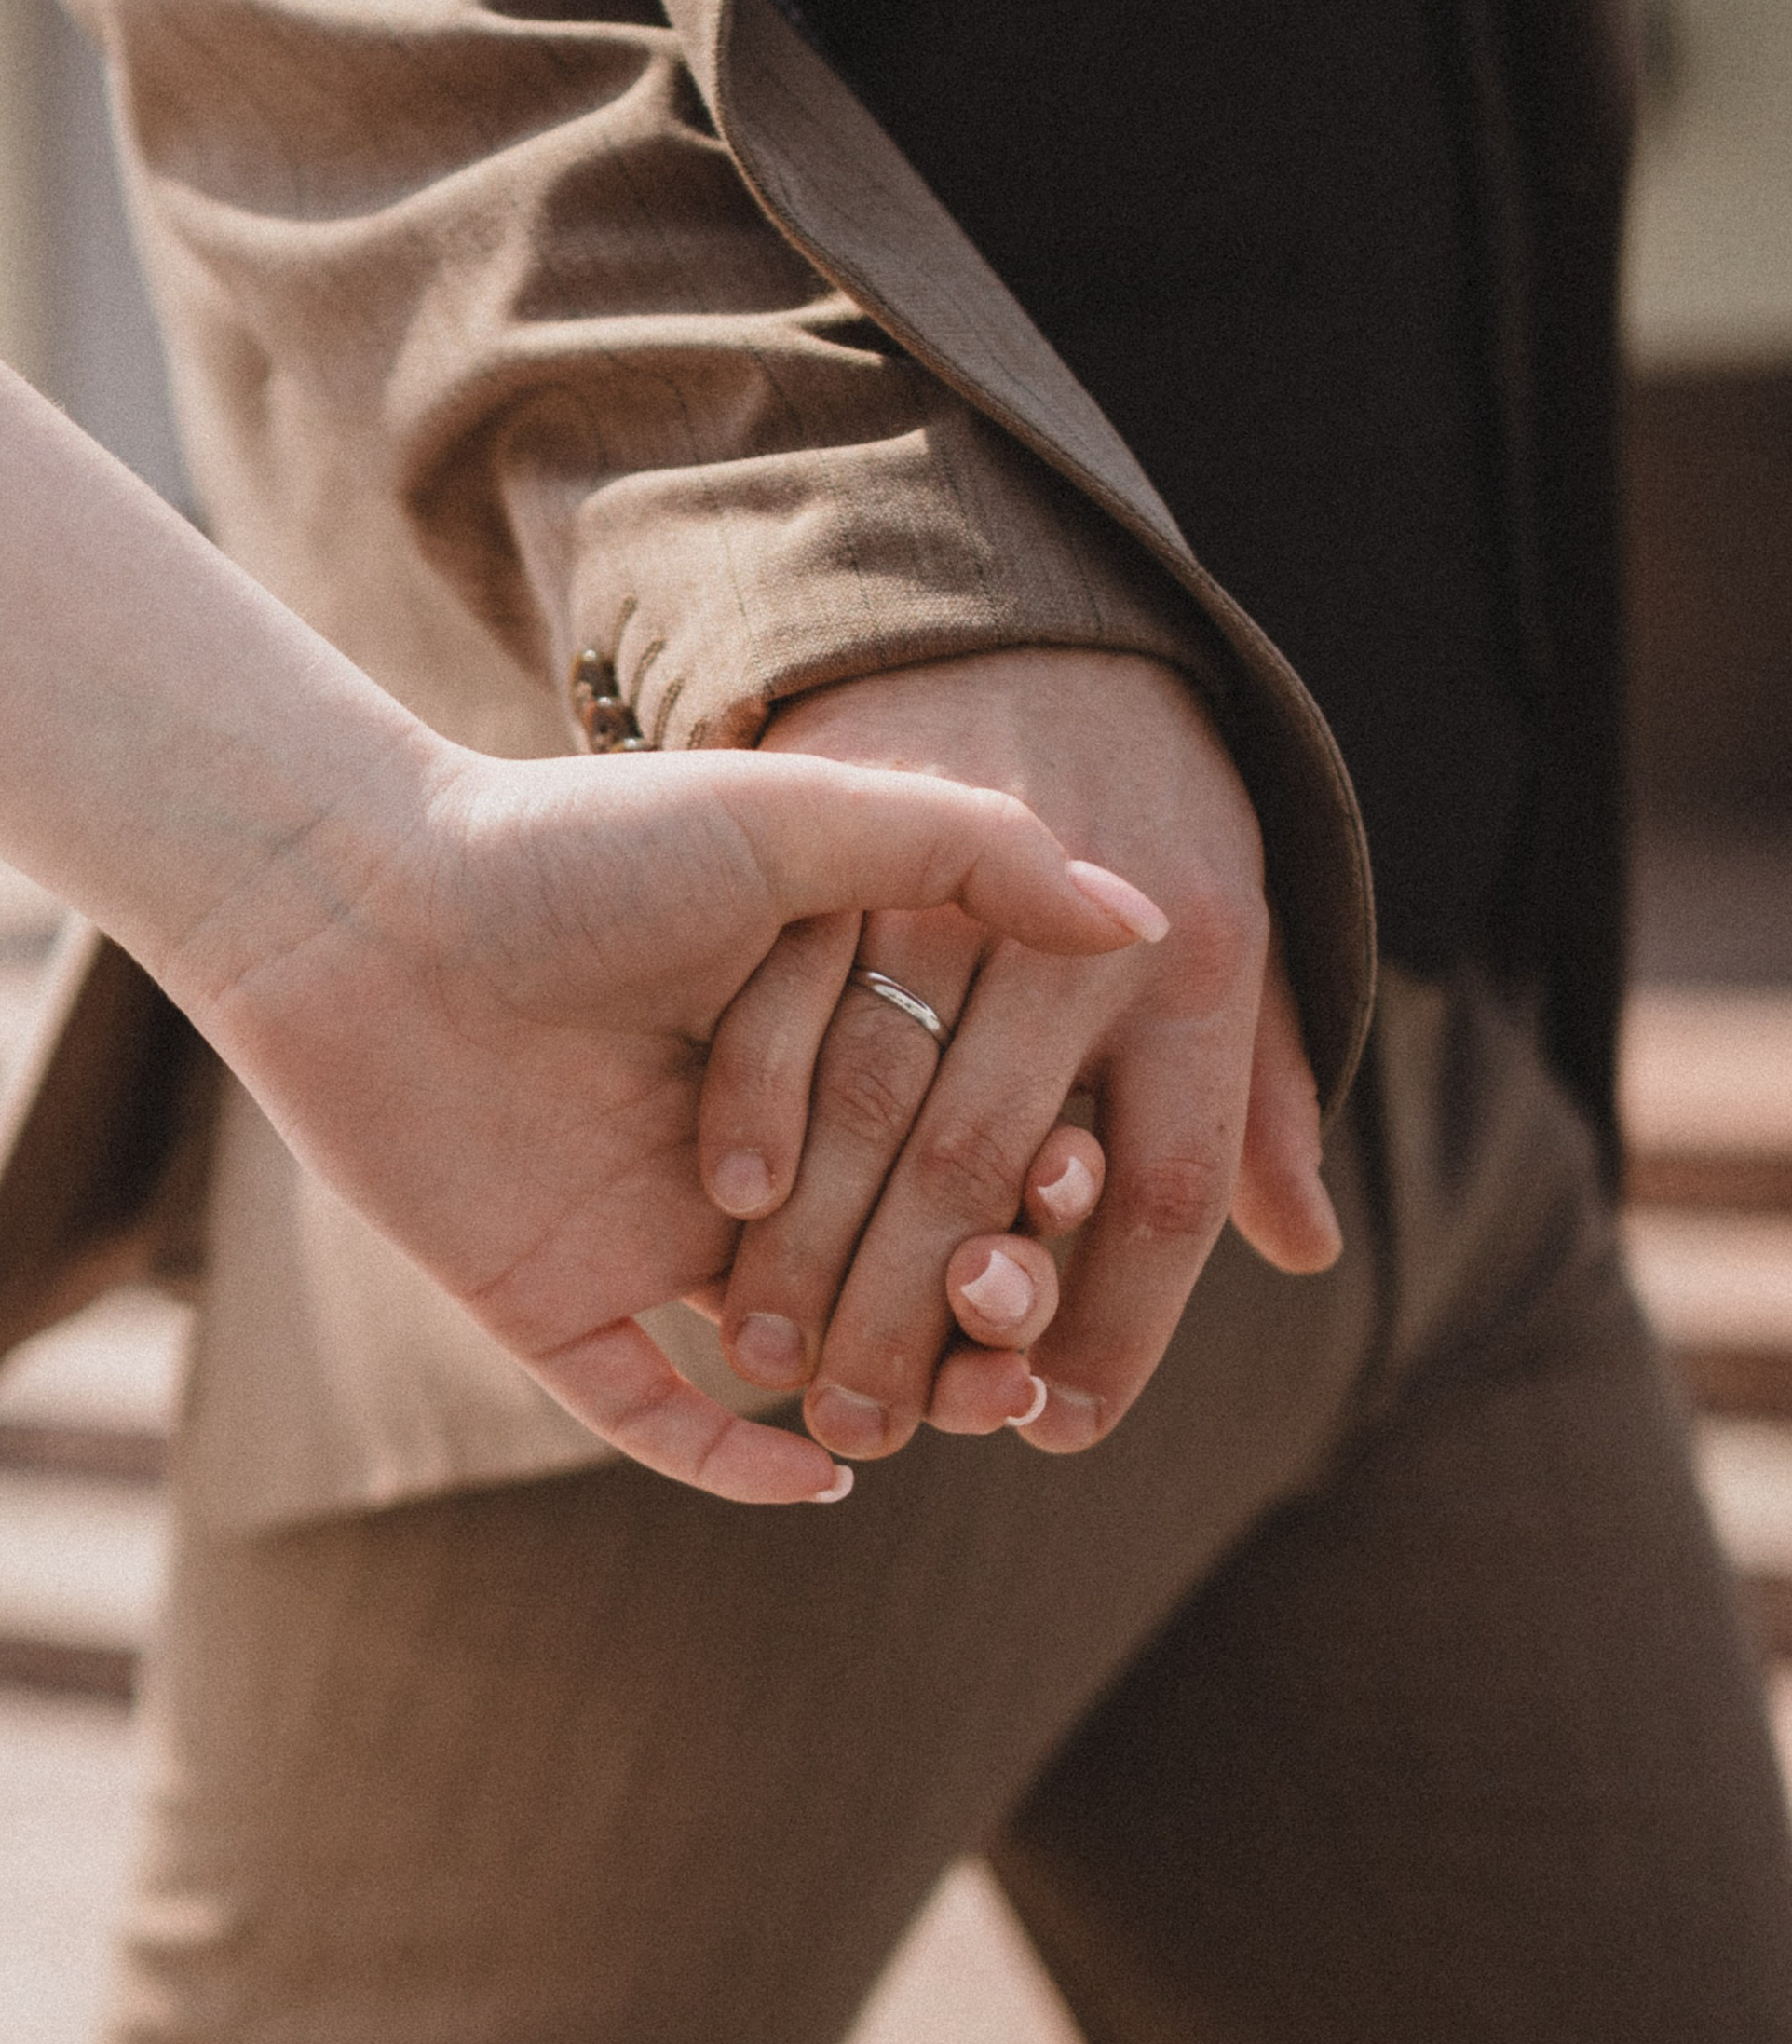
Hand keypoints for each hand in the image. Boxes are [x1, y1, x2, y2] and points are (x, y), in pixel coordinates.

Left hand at [166, 730, 1163, 1506]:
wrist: (362, 901)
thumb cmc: (573, 842)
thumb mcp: (787, 819)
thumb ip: (964, 851)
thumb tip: (1141, 913)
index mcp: (809, 1044)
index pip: (959, 1140)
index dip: (1039, 1179)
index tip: (1099, 1187)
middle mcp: (743, 1148)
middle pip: (896, 1259)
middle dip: (983, 1305)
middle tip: (1032, 1322)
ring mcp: (648, 1233)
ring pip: (801, 1353)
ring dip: (894, 1387)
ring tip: (974, 1400)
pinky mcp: (552, 1306)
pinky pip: (660, 1419)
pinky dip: (739, 1465)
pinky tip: (819, 1481)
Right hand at [705, 649, 1341, 1462]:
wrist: (1045, 617)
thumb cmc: (1157, 805)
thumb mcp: (1240, 934)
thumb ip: (1254, 1097)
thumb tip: (1307, 1250)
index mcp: (1208, 972)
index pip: (1167, 1188)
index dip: (1118, 1327)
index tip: (1049, 1425)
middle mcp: (1093, 930)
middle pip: (1004, 1155)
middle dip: (929, 1310)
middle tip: (872, 1419)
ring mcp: (960, 876)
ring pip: (885, 1087)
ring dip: (827, 1237)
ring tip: (782, 1352)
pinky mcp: (847, 825)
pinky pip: (792, 989)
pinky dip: (763, 1100)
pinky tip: (737, 1198)